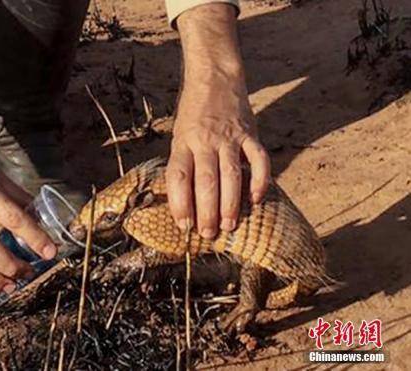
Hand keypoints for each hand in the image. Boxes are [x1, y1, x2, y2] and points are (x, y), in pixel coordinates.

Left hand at [166, 3, 270, 238]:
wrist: (215, 78)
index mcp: (183, 143)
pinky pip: (258, 159)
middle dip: (206, 211)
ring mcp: (229, 137)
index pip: (179, 177)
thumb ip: (184, 162)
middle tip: (208, 233)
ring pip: (230, 175)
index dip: (180, 203)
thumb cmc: (193, 114)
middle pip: (205, 181)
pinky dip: (259, 180)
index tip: (184, 224)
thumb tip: (186, 201)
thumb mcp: (179, 135)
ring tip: (228, 225)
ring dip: (230, 203)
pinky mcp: (249, 133)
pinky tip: (256, 199)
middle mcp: (204, 141)